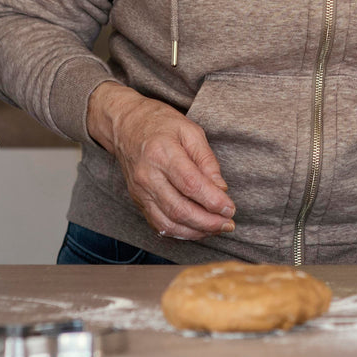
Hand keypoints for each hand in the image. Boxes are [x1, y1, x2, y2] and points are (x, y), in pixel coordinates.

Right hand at [87, 82, 235, 240]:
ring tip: (216, 228)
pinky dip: (180, 232)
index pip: (190, 184)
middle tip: (228, 223)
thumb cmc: (161, 124)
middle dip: (208, 222)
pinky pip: (158, 225)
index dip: (213, 201)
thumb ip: (207, 160)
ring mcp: (140, 191)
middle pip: (179, 209)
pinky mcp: (138, 201)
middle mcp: (148, 176)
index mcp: (162, 153)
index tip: (230, 208)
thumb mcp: (190, 131)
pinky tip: (197, 229)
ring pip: (168, 223)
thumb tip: (221, 189)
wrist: (126, 125)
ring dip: (195, 231)